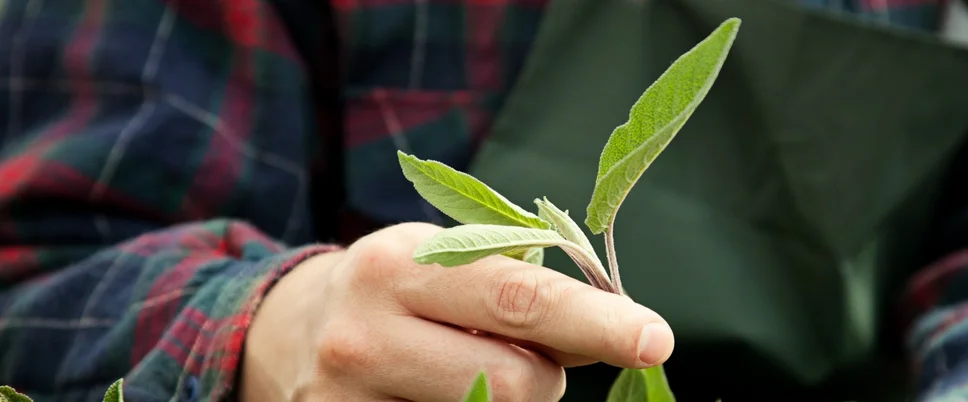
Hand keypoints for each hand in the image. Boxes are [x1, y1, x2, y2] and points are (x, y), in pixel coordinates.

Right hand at [240, 222, 673, 401]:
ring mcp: (346, 401)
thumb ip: (519, 287)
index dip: (595, 323)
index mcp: (400, 266)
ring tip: (470, 373)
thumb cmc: (395, 288)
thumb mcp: (444, 259)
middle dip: (546, 378)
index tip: (655, 339)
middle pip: (517, 384)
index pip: (520, 300)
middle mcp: (366, 334)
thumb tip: (611, 332)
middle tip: (523, 357)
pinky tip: (439, 397)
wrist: (286, 330)